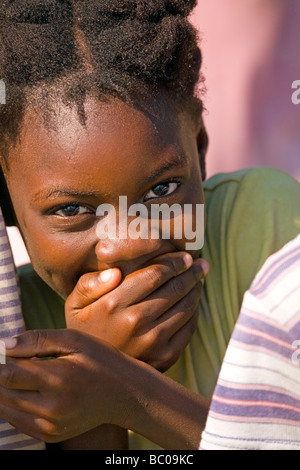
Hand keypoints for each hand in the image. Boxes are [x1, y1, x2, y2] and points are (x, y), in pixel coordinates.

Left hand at [0, 330, 135, 442]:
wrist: (125, 393)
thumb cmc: (100, 360)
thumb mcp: (75, 340)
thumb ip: (39, 340)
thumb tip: (4, 345)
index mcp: (59, 378)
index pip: (8, 373)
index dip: (1, 361)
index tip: (4, 351)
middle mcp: (52, 407)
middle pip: (2, 393)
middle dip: (1, 375)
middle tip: (15, 361)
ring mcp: (51, 426)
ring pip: (5, 409)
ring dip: (4, 390)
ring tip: (23, 374)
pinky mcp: (50, 436)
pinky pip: (16, 421)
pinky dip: (13, 405)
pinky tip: (28, 390)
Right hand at [65, 252, 208, 370]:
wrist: (93, 376)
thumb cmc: (86, 331)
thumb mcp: (74, 305)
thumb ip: (88, 284)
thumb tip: (114, 272)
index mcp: (113, 305)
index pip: (153, 275)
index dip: (173, 262)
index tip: (185, 256)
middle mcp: (135, 323)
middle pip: (174, 288)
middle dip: (191, 272)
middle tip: (200, 264)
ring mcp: (152, 342)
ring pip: (185, 306)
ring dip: (196, 289)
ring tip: (200, 278)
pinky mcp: (165, 357)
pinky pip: (188, 327)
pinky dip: (195, 311)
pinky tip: (194, 300)